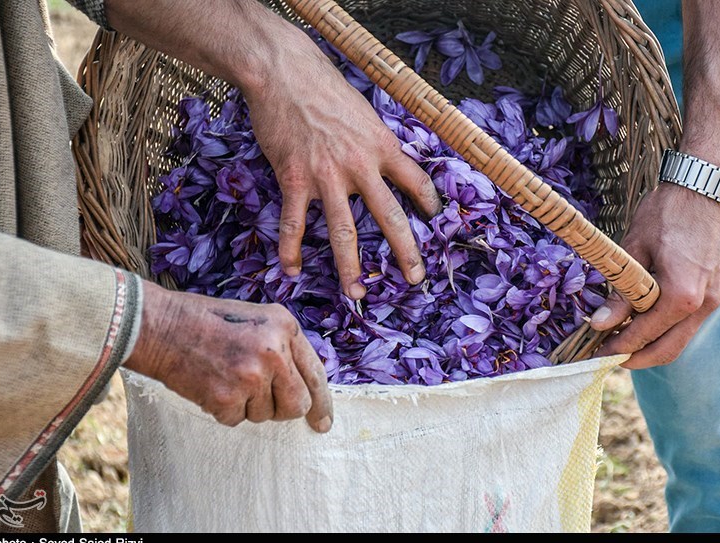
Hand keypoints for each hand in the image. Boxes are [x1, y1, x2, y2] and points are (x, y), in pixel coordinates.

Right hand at [124, 281, 332, 431]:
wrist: (160, 325)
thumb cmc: (208, 322)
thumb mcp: (257, 320)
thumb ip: (284, 347)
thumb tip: (306, 387)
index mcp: (285, 327)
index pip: (315, 373)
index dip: (321, 403)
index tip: (322, 422)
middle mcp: (274, 351)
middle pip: (298, 404)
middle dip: (282, 409)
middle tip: (261, 401)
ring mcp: (251, 375)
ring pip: (266, 414)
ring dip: (248, 405)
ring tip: (226, 376)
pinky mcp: (227, 397)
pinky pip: (237, 420)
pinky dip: (223, 409)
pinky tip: (211, 384)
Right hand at [239, 21, 441, 299]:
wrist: (283, 72)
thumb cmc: (324, 86)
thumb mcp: (364, 111)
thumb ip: (375, 140)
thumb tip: (385, 159)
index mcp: (382, 146)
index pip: (416, 182)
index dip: (429, 202)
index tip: (435, 218)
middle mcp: (360, 166)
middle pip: (389, 218)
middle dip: (405, 252)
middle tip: (414, 279)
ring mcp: (326, 176)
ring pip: (343, 231)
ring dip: (350, 267)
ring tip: (357, 294)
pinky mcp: (294, 179)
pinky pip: (294, 223)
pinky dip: (291, 249)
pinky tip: (292, 269)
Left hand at [590, 183, 719, 368]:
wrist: (707, 186)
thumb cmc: (667, 212)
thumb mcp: (633, 251)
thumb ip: (620, 293)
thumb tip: (600, 324)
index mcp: (681, 295)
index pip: (644, 336)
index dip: (617, 348)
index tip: (595, 353)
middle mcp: (704, 303)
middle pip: (668, 350)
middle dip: (636, 358)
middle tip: (607, 357)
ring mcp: (715, 298)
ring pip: (681, 338)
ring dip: (652, 345)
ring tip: (621, 340)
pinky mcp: (717, 290)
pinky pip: (690, 322)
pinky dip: (666, 328)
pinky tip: (643, 320)